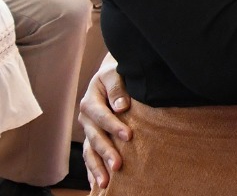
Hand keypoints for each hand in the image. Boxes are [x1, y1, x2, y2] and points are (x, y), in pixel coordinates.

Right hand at [79, 54, 128, 189]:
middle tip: (118, 165)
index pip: (102, 116)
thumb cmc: (116, 73)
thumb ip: (117, 88)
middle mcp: (85, 119)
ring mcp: (87, 131)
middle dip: (106, 152)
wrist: (111, 75)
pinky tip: (99, 184)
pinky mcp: (92, 139)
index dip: (114, 126)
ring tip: (106, 183)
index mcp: (89, 102)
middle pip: (95, 138)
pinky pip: (90, 157)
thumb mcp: (115, 73)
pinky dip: (93, 171)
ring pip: (89, 152)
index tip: (129, 135)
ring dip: (97, 167)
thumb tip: (122, 106)